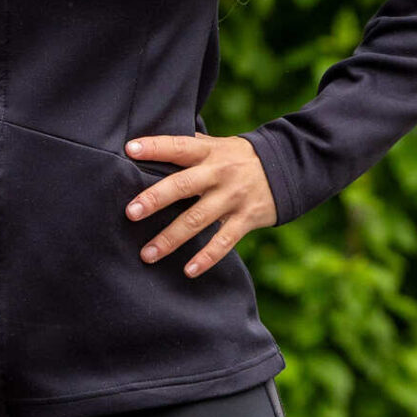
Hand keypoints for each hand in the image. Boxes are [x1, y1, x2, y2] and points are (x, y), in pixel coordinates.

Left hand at [123, 133, 277, 276]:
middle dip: (155, 199)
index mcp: (208, 152)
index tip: (130, 150)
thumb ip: (189, 147)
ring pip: (197, 219)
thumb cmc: (238, 157)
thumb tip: (148, 146)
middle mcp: (219, 174)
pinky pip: (223, 242)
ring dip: (170, 238)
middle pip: (183, 186)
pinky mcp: (246, 219)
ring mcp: (232, 198)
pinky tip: (188, 271)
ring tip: (147, 254)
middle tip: (131, 213)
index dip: (155, 147)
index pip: (179, 146)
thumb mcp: (217, 145)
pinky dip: (206, 258)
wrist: (286, 168)